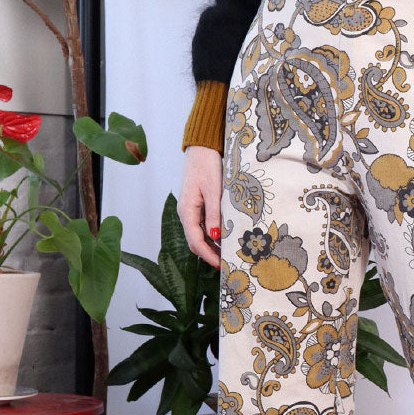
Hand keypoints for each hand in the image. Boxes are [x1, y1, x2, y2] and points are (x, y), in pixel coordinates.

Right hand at [178, 145, 223, 267]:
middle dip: (210, 255)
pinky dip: (212, 236)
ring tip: (227, 255)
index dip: (208, 255)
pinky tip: (224, 239)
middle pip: (195, 241)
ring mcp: (190, 210)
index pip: (195, 241)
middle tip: (227, 264)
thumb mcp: (213, 190)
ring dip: (211, 247)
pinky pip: (202, 226)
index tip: (221, 265)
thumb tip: (215, 238)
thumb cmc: (207, 166)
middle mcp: (186, 213)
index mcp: (186, 210)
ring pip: (199, 235)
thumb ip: (214, 214)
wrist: (201, 149)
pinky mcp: (196, 206)